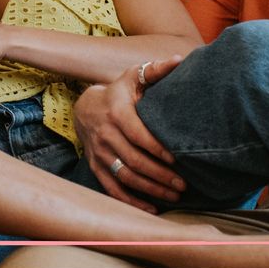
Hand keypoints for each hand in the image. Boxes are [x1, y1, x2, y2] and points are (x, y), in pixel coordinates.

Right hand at [74, 57, 185, 212]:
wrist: (85, 108)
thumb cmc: (118, 92)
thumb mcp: (133, 77)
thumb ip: (156, 70)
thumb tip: (179, 60)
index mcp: (117, 113)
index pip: (138, 135)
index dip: (157, 149)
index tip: (177, 158)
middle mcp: (106, 136)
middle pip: (134, 161)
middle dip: (160, 175)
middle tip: (183, 184)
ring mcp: (99, 154)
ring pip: (125, 177)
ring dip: (150, 189)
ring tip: (174, 195)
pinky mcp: (96, 167)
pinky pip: (113, 189)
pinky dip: (132, 202)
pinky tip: (153, 207)